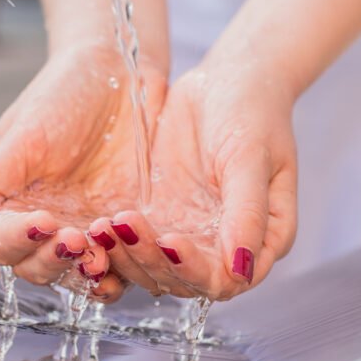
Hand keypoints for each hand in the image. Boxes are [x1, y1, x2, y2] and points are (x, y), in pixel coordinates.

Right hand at [0, 41, 166, 302]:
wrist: (123, 69)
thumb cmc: (65, 93)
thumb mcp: (20, 137)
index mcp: (9, 203)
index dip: (16, 242)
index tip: (42, 221)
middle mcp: (44, 223)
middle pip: (34, 268)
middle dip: (52, 261)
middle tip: (75, 239)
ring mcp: (84, 228)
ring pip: (74, 274)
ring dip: (83, 273)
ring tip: (98, 254)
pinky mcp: (124, 231)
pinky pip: (119, 267)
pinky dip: (119, 273)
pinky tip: (123, 265)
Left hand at [89, 57, 296, 300]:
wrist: (225, 79)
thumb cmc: (252, 112)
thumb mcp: (251, 157)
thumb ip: (248, 212)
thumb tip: (241, 267)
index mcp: (262, 239)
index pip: (226, 279)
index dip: (195, 271)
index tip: (169, 241)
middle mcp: (224, 245)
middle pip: (184, 281)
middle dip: (151, 260)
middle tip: (124, 225)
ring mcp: (190, 234)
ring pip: (154, 268)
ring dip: (127, 255)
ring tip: (104, 225)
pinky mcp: (160, 218)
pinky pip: (135, 243)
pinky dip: (116, 241)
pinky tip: (97, 224)